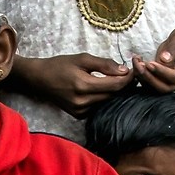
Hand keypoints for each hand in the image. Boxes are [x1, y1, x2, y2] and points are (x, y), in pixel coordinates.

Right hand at [11, 53, 133, 115]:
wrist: (39, 79)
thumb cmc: (60, 65)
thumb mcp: (82, 59)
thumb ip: (104, 64)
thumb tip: (124, 70)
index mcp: (83, 85)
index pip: (115, 85)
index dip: (129, 78)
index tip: (135, 70)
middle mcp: (82, 102)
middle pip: (113, 95)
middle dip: (124, 85)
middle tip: (132, 74)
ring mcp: (80, 111)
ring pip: (107, 102)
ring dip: (115, 92)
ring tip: (120, 80)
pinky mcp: (79, 115)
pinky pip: (98, 106)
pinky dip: (104, 98)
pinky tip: (105, 89)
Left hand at [133, 27, 174, 92]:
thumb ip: (174, 47)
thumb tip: (164, 59)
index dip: (161, 72)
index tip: (149, 63)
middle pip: (165, 87)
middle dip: (150, 78)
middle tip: (139, 65)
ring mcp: (174, 84)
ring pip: (157, 88)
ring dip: (144, 78)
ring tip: (136, 64)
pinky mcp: (164, 83)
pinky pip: (152, 85)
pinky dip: (143, 77)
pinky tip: (136, 66)